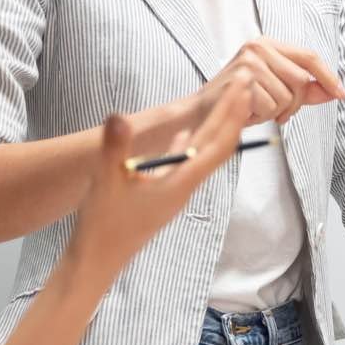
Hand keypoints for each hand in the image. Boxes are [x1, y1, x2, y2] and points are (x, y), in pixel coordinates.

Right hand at [61, 79, 250, 282]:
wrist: (97, 264)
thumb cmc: (101, 227)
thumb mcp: (105, 182)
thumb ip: (115, 147)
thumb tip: (119, 116)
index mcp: (179, 183)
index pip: (216, 143)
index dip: (232, 113)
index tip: (244, 85)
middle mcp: (185, 187)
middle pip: (218, 146)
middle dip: (234, 113)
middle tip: (247, 80)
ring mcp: (175, 193)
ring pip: (204, 155)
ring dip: (217, 126)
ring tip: (227, 101)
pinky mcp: (162, 197)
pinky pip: (184, 165)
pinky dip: (191, 145)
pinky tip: (186, 135)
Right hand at [207, 37, 344, 127]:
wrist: (202, 112)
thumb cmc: (240, 100)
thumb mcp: (275, 90)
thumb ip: (304, 89)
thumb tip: (334, 92)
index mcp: (268, 44)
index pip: (309, 56)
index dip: (328, 77)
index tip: (341, 94)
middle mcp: (259, 46)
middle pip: (301, 80)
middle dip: (295, 104)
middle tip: (277, 113)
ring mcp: (250, 61)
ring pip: (287, 97)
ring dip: (275, 112)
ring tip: (256, 109)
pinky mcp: (243, 78)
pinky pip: (271, 107)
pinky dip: (262, 117)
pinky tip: (247, 111)